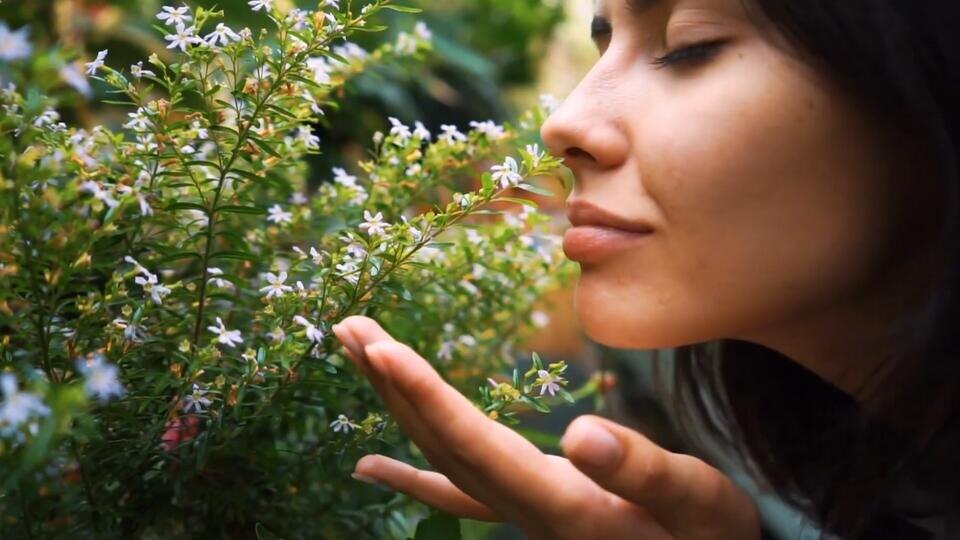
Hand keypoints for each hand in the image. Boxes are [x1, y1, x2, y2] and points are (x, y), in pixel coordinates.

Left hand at [332, 316, 760, 539]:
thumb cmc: (712, 538)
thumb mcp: (698, 504)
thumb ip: (645, 472)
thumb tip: (580, 437)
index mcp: (563, 505)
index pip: (478, 445)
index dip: (427, 397)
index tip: (382, 349)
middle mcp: (526, 511)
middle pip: (441, 445)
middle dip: (392, 385)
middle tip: (347, 329)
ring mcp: (521, 512)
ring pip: (441, 455)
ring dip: (396, 403)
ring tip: (356, 352)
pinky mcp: (528, 506)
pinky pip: (454, 490)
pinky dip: (411, 472)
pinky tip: (370, 463)